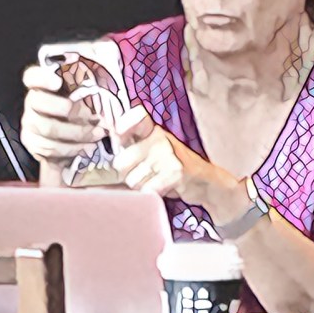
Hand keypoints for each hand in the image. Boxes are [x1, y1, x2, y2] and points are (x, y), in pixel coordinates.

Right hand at [20, 61, 111, 185]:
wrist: (74, 141)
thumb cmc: (83, 110)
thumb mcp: (88, 92)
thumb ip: (91, 74)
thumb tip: (105, 49)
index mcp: (43, 86)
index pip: (32, 77)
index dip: (41, 77)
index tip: (56, 81)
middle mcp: (33, 103)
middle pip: (37, 103)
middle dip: (62, 108)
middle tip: (87, 114)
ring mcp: (31, 124)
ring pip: (46, 129)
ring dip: (75, 133)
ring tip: (97, 133)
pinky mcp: (34, 144)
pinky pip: (49, 148)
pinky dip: (71, 149)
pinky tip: (88, 146)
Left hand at [111, 106, 246, 221]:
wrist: (206, 182)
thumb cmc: (174, 168)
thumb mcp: (155, 150)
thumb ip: (132, 148)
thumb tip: (107, 159)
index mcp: (153, 131)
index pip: (135, 116)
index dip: (123, 125)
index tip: (120, 134)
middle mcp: (159, 139)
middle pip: (121, 162)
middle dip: (128, 174)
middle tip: (146, 174)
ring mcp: (167, 155)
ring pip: (132, 181)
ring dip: (142, 187)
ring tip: (157, 181)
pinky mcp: (174, 172)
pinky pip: (147, 190)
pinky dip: (152, 195)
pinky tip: (164, 189)